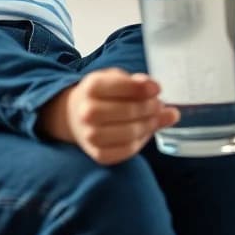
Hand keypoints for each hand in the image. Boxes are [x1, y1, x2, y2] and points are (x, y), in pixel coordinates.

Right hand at [39, 69, 179, 164]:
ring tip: (156, 118)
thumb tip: (156, 89)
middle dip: (150, 108)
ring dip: (149, 125)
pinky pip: (128, 150)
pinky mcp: (99, 155)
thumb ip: (136, 82)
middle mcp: (87, 111)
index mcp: (91, 86)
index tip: (157, 89)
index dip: (143, 88)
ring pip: (131, 133)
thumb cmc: (101, 95)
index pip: (121, 86)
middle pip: (129, 111)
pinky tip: (145, 132)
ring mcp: (91, 135)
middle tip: (160, 105)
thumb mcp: (114, 79)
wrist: (75, 116)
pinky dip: (142, 141)